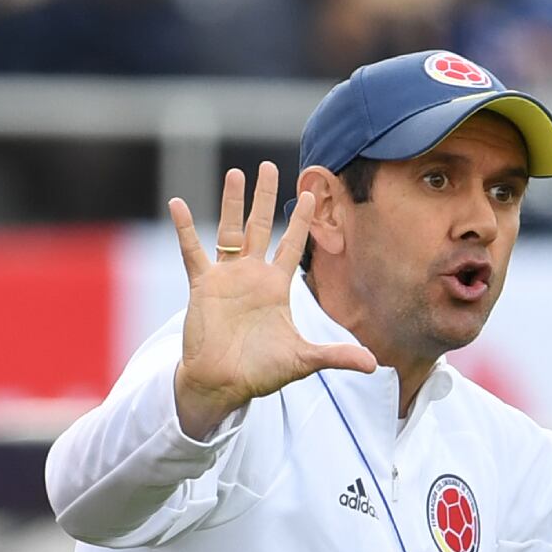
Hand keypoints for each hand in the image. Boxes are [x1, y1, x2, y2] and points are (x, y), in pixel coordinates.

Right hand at [168, 162, 375, 438]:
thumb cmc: (261, 372)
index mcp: (276, 287)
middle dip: (266, 198)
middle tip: (269, 166)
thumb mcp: (303, 360)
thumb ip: (336, 356)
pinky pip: (192, 251)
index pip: (292, 245)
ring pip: (229, 230)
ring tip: (236, 173)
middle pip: (261, 227)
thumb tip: (375, 364)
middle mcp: (252, 276)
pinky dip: (185, 229)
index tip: (310, 193)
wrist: (222, 384)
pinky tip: (176, 204)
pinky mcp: (203, 286)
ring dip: (231, 202)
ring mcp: (226, 278)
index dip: (301, 220)